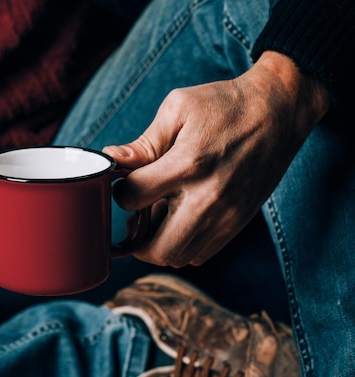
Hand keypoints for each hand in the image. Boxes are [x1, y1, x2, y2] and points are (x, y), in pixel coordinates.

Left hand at [104, 51, 329, 267]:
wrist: (278, 112)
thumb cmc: (223, 105)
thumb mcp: (178, 109)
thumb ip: (143, 143)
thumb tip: (112, 159)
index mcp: (188, 164)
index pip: (134, 198)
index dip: (121, 193)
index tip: (126, 184)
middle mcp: (208, 197)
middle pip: (158, 248)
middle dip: (136, 238)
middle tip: (135, 217)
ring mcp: (226, 215)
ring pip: (179, 257)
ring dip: (159, 244)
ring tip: (158, 217)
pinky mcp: (238, 222)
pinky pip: (201, 255)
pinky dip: (183, 246)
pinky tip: (180, 221)